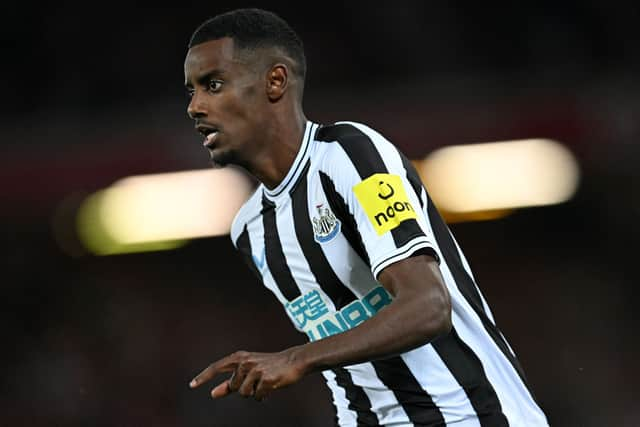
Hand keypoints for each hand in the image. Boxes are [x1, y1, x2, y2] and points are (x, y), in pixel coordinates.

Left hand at [189, 348, 306, 400]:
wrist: (294, 361)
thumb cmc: (269, 366)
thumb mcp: (248, 371)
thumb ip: (229, 382)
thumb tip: (213, 393)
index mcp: (239, 357)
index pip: (216, 367)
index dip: (204, 377)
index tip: (192, 385)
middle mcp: (245, 362)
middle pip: (234, 387)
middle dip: (243, 388)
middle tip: (257, 380)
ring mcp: (255, 370)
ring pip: (244, 394)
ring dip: (254, 393)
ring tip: (264, 382)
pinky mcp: (266, 379)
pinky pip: (258, 397)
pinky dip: (263, 395)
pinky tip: (270, 386)